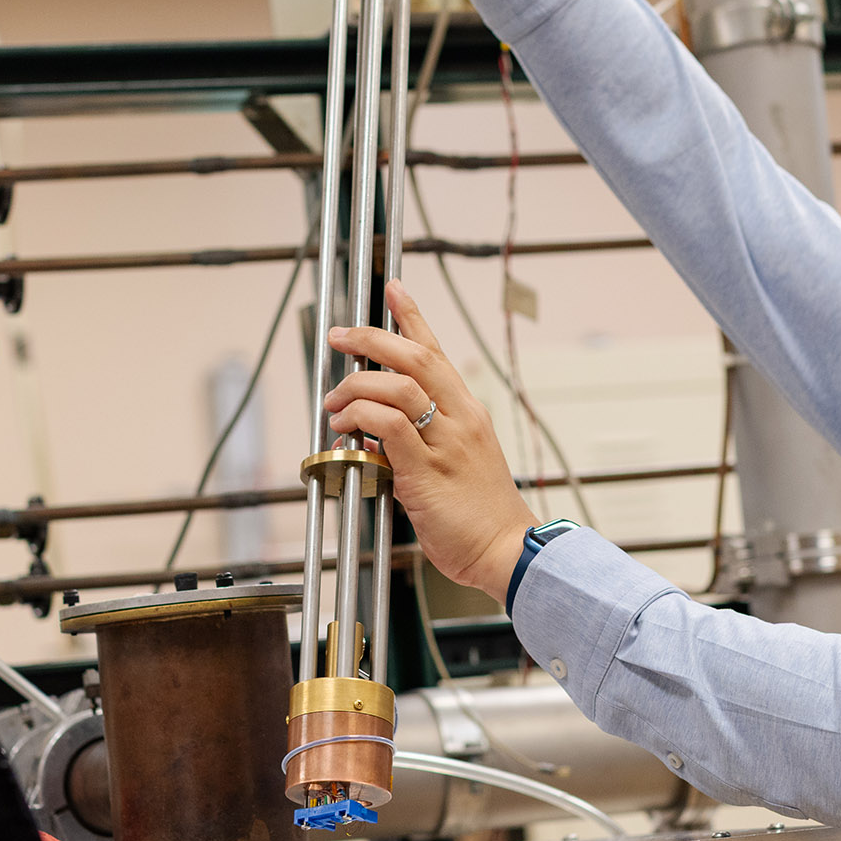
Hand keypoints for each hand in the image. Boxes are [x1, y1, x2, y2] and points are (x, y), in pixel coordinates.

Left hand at [325, 281, 535, 603]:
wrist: (506, 551)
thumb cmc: (481, 514)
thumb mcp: (455, 463)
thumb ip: (418, 440)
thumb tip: (375, 428)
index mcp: (468, 413)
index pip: (437, 352)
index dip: (412, 317)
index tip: (393, 290)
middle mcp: (460, 419)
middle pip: (414, 357)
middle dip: (371, 338)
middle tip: (341, 336)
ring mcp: (446, 443)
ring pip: (399, 386)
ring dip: (357, 385)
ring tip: (335, 402)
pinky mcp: (427, 470)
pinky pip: (389, 426)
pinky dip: (361, 418)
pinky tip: (346, 427)